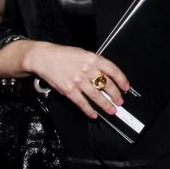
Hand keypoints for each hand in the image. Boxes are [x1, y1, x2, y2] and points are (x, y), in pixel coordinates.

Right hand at [0, 39, 129, 118]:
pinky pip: (82, 102)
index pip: (113, 70)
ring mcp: (78, 81)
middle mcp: (87, 69)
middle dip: (115, 95)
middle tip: (120, 101)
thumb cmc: (64, 55)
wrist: (44, 58)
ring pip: (96, 96)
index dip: (121, 80)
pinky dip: (89, 110)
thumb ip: (96, 63)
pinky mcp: (69, 90)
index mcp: (93, 59)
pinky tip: (94, 115)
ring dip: (105, 105)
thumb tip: (107, 74)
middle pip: (106, 85)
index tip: (125, 87)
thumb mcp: (83, 54)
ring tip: (112, 110)